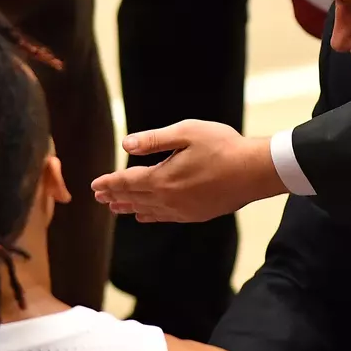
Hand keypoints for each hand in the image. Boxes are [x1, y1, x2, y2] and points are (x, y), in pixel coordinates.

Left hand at [90, 120, 280, 222]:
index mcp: (163, 178)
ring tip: (115, 207)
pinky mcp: (196, 214)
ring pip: (148, 210)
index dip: (109, 183)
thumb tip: (126, 145)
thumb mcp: (186, 132)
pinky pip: (164, 217)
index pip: (128, 182)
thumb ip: (154, 139)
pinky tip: (144, 216)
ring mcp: (183, 210)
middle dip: (115, 195)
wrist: (255, 171)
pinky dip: (150, 216)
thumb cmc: (223, 146)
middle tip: (99, 196)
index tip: (95, 185)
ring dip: (129, 207)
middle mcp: (169, 198)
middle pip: (134, 198)